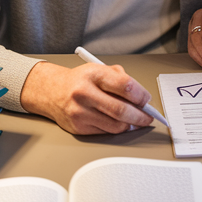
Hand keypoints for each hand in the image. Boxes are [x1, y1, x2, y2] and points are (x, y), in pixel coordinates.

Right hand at [19, 62, 153, 134]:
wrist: (52, 91)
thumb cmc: (80, 81)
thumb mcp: (99, 69)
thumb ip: (121, 79)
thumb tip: (141, 97)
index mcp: (93, 74)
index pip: (125, 86)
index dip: (141, 95)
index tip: (147, 99)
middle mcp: (84, 93)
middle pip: (121, 110)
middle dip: (141, 115)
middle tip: (148, 116)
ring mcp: (80, 112)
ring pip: (116, 125)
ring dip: (131, 125)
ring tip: (136, 120)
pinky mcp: (78, 127)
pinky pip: (106, 132)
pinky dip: (117, 129)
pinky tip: (121, 124)